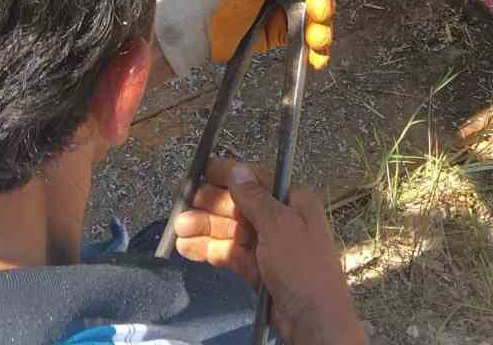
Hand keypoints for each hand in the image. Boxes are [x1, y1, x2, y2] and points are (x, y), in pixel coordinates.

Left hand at [153, 0, 345, 77]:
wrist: (184, 33)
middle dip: (325, 1)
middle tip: (318, 13)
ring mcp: (281, 3)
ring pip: (317, 12)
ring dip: (323, 27)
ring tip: (316, 40)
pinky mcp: (279, 30)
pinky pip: (306, 36)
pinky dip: (316, 48)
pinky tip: (316, 57)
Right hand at [172, 158, 364, 344]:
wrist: (315, 322)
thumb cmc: (302, 266)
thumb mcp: (279, 226)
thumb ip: (254, 198)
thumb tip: (237, 169)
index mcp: (293, 202)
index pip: (256, 180)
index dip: (228, 174)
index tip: (201, 170)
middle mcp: (281, 221)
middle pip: (239, 206)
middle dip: (210, 204)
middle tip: (180, 201)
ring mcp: (269, 247)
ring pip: (231, 231)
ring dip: (204, 227)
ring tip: (177, 228)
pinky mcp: (258, 270)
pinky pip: (230, 254)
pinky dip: (209, 250)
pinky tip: (187, 248)